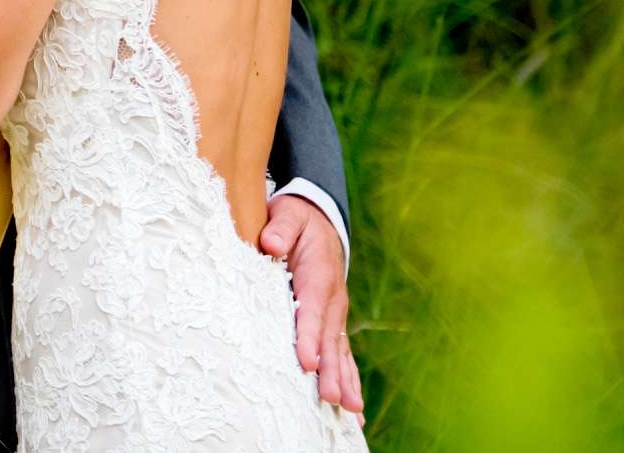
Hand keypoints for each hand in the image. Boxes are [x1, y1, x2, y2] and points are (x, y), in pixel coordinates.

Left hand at [260, 195, 363, 412]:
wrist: (320, 220)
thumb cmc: (297, 220)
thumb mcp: (288, 214)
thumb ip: (281, 227)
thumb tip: (269, 243)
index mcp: (318, 275)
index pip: (312, 310)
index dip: (309, 337)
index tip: (307, 362)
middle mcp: (332, 299)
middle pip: (330, 339)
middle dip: (331, 370)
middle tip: (331, 398)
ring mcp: (336, 313)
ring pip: (340, 351)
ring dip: (344, 380)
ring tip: (350, 410)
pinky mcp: (334, 322)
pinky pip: (342, 353)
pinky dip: (349, 378)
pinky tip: (354, 406)